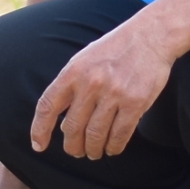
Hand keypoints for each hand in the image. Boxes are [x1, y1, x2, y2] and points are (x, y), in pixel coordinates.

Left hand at [30, 14, 175, 158]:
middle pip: (72, 128)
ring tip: (94, 153)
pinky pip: (119, 134)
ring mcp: (113, 93)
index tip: (39, 146)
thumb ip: (72, 89)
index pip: (47, 106)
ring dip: (93, 150)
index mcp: (73, 71)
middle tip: (76, 152)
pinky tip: (112, 148)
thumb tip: (63, 125)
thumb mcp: (85, 61)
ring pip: (96, 135)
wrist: (150, 35)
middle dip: (73, 146)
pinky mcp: (135, 102)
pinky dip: (114, 147)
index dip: (40, 129)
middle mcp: (90, 83)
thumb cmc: (115, 49)